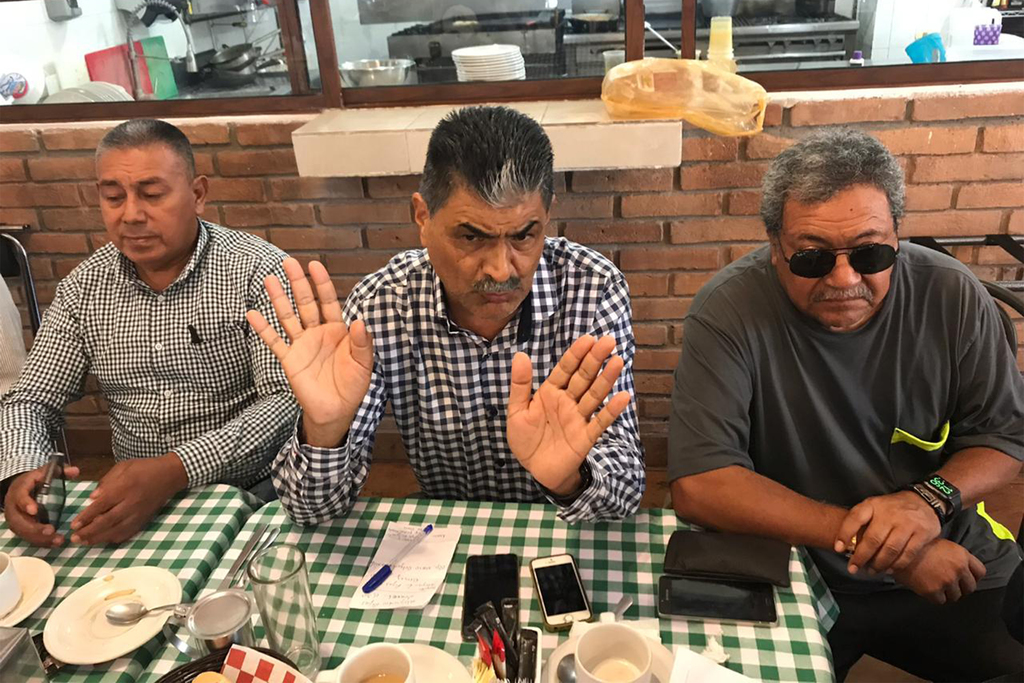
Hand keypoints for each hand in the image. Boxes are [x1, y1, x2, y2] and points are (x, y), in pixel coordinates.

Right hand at [3, 463, 79, 546]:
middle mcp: (14, 507)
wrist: (20, 488)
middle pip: (19, 521)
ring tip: (58, 540)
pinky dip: (41, 541)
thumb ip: (60, 471)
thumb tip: (75, 471)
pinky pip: (28, 537)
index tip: (35, 510)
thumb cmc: (35, 480)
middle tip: (51, 530)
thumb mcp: (46, 472)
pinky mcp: (21, 528)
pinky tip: (55, 543)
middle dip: (34, 528)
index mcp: (19, 490)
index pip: (20, 497)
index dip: (26, 504)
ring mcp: (16, 520)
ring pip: (24, 532)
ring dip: (40, 538)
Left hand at [70, 454, 187, 544]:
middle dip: (89, 531)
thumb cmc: (144, 468)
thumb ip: (106, 481)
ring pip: (117, 530)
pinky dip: (114, 538)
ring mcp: (138, 513)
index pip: (102, 504)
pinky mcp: (144, 519)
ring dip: (99, 538)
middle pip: (108, 520)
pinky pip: (128, 532)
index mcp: (125, 487)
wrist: (170, 475)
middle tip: (74, 538)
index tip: (74, 525)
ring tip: (84, 542)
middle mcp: (131, 503)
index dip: (87, 516)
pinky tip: (104, 540)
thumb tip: (92, 498)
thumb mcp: (123, 467)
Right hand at [247, 258, 373, 447]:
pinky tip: (252, 314)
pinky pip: (275, 341)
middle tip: (288, 262)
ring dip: (278, 299)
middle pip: (305, 303)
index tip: (315, 265)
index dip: (322, 284)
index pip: (328, 301)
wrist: (337, 411)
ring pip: (288, 317)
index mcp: (337, 330)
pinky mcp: (290, 359)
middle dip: (298, 283)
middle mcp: (317, 333)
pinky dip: (263, 329)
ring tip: (269, 280)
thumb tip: (359, 321)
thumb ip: (361, 343)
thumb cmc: (352, 386)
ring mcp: (301, 345)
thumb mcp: (363, 364)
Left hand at [507, 335, 630, 495]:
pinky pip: (600, 422)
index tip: (588, 339)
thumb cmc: (526, 439)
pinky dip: (611, 411)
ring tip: (618, 361)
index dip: (576, 354)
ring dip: (606, 379)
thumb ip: (520, 385)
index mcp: (551, 392)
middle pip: (584, 377)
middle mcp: (568, 401)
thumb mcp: (516, 411)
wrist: (534, 470)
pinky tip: (623, 397)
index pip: (566, 369)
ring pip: (594, 395)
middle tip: (609, 341)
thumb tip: (520, 355)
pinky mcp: (585, 437)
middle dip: (595, 359)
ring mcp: (578, 418)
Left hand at [834, 490, 941, 574]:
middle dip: (861, 557)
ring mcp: (907, 523)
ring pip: (890, 549)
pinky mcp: (922, 533)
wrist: (924, 501)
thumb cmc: (892, 509)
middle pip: (873, 539)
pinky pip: (907, 554)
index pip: (855, 517)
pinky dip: (896, 565)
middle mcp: (890, 513)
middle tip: (853, 568)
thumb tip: (846, 546)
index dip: (844, 533)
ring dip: (879, 564)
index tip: (838, 549)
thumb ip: (862, 522)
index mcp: (873, 505)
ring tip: (872, 570)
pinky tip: (888, 569)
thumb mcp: (874, 506)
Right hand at [892, 539, 985, 603]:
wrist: (898, 550)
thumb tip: (964, 570)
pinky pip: (941, 601)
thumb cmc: (918, 545)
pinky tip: (927, 588)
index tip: (965, 578)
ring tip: (936, 586)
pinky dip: (935, 597)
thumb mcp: (943, 545)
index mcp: (962, 555)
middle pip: (970, 587)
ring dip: (947, 593)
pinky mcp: (934, 590)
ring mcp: (947, 581)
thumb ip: (957, 557)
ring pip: (956, 596)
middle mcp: (958, 569)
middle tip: (949, 585)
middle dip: (961, 587)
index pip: (980, 572)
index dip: (972, 576)